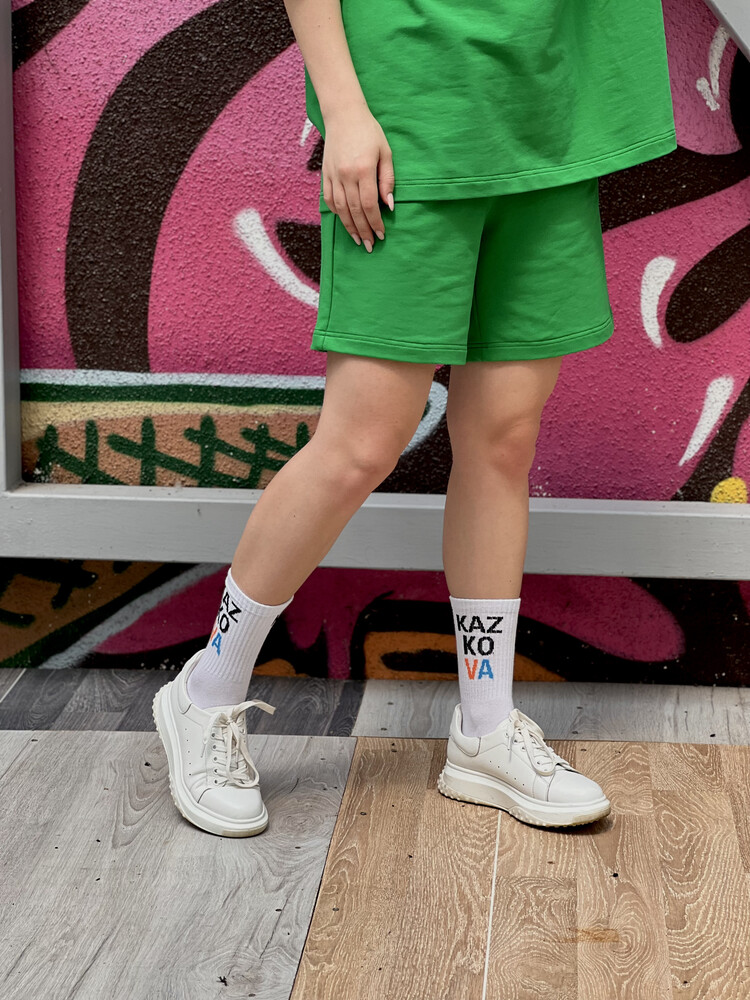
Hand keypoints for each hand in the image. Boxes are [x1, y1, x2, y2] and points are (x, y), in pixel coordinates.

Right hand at [321, 105, 394, 250]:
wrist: (343, 115)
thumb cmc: (369, 132)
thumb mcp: (385, 152)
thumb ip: (387, 179)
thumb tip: (389, 205)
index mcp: (363, 169)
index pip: (369, 204)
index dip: (375, 222)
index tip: (381, 235)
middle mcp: (346, 175)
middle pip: (354, 211)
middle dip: (363, 230)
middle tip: (369, 245)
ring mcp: (333, 175)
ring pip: (341, 209)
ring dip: (349, 227)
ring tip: (357, 240)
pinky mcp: (325, 174)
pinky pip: (329, 199)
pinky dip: (336, 213)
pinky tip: (344, 222)